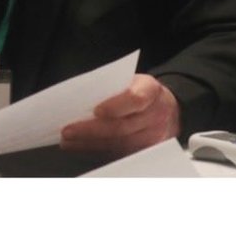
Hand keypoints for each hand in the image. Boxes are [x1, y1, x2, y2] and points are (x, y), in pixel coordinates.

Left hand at [60, 74, 180, 155]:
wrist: (167, 108)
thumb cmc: (142, 92)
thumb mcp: (132, 81)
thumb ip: (113, 88)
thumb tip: (81, 98)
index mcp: (150, 91)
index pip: (135, 99)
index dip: (115, 106)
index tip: (96, 111)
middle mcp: (156, 115)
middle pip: (123, 127)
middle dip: (92, 130)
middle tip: (68, 130)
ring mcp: (155, 136)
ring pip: (119, 143)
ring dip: (90, 143)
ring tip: (69, 140)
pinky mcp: (148, 151)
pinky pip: (121, 153)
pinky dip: (98, 151)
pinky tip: (82, 146)